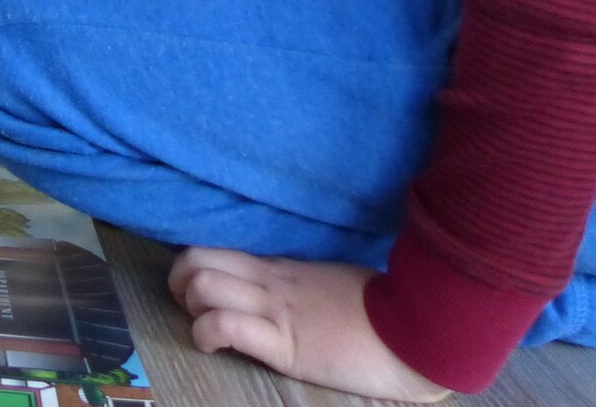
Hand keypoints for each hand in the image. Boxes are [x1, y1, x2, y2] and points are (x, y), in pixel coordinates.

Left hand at [169, 250, 449, 401]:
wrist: (417, 332)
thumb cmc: (380, 312)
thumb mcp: (327, 285)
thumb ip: (297, 283)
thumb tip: (276, 286)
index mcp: (280, 268)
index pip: (217, 248)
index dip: (192, 266)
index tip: (197, 290)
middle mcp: (271, 281)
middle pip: (195, 259)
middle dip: (178, 285)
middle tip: (193, 310)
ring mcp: (276, 310)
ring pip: (202, 286)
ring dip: (190, 309)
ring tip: (206, 329)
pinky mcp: (286, 344)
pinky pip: (227, 326)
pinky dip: (206, 335)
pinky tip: (214, 347)